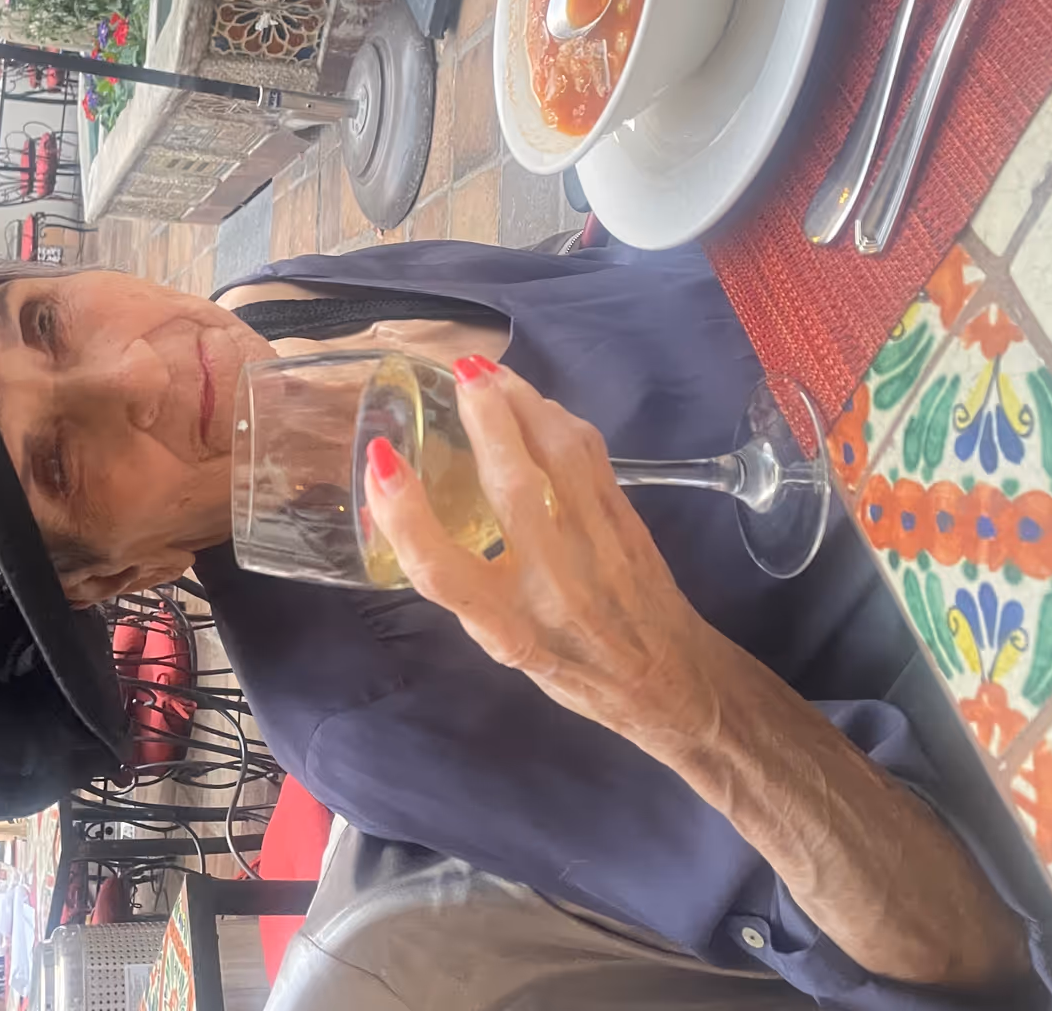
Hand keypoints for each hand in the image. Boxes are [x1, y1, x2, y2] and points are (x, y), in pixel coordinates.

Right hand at [363, 356, 717, 747]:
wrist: (670, 680)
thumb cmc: (572, 666)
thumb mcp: (504, 644)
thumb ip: (462, 583)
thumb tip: (399, 505)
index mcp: (509, 629)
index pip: (442, 572)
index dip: (405, 516)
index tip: (380, 459)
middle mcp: (552, 587)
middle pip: (513, 491)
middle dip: (485, 422)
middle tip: (459, 372)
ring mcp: (598, 551)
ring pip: (561, 459)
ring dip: (524, 404)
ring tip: (490, 372)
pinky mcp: (629, 523)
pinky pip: (591, 456)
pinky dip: (559, 420)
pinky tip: (536, 403)